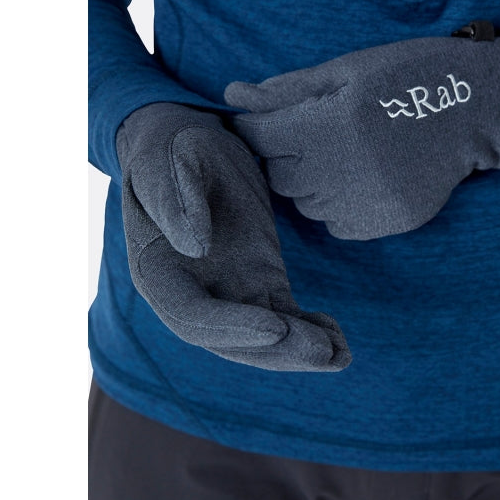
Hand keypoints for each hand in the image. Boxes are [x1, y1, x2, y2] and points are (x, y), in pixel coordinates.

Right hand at [115, 102, 350, 370]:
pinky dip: (310, 328)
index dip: (231, 328)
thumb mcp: (166, 163)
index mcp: (159, 272)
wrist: (192, 145)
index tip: (275, 327)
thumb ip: (175, 200)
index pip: (192, 316)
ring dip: (299, 349)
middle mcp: (194, 292)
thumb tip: (194, 246)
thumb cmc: (171, 150)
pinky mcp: (259, 280)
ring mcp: (230, 289)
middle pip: (233, 339)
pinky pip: (284, 314)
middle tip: (322, 352)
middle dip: (276, 351)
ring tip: (341, 353)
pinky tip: (338, 336)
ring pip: (263, 334)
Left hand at [224, 36, 499, 239]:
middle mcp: (344, 169)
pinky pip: (335, 225)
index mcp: (330, 123)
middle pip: (278, 175)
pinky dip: (337, 206)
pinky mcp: (386, 222)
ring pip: (304, 204)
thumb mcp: (345, 70)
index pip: (259, 138)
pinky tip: (361, 179)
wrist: (474, 108)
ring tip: (343, 155)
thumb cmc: (406, 75)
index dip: (256, 128)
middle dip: (285, 154)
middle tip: (316, 134)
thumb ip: (287, 89)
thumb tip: (232, 94)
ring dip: (310, 182)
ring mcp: (367, 201)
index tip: (267, 123)